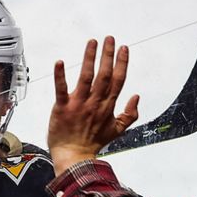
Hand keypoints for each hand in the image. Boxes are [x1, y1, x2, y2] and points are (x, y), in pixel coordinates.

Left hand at [48, 37, 139, 174]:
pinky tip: (59, 62)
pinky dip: (60, 76)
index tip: (123, 48)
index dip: (121, 63)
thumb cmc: (93, 144)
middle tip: (109, 39)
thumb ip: (130, 114)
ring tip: (92, 42)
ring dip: (89, 58)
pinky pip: (61, 89)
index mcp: (107, 107)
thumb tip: (137, 97)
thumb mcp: (117, 130)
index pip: (117, 81)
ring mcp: (78, 105)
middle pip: (104, 75)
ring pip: (86, 77)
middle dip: (107, 55)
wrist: (75, 157)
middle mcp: (94, 103)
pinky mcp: (62, 108)